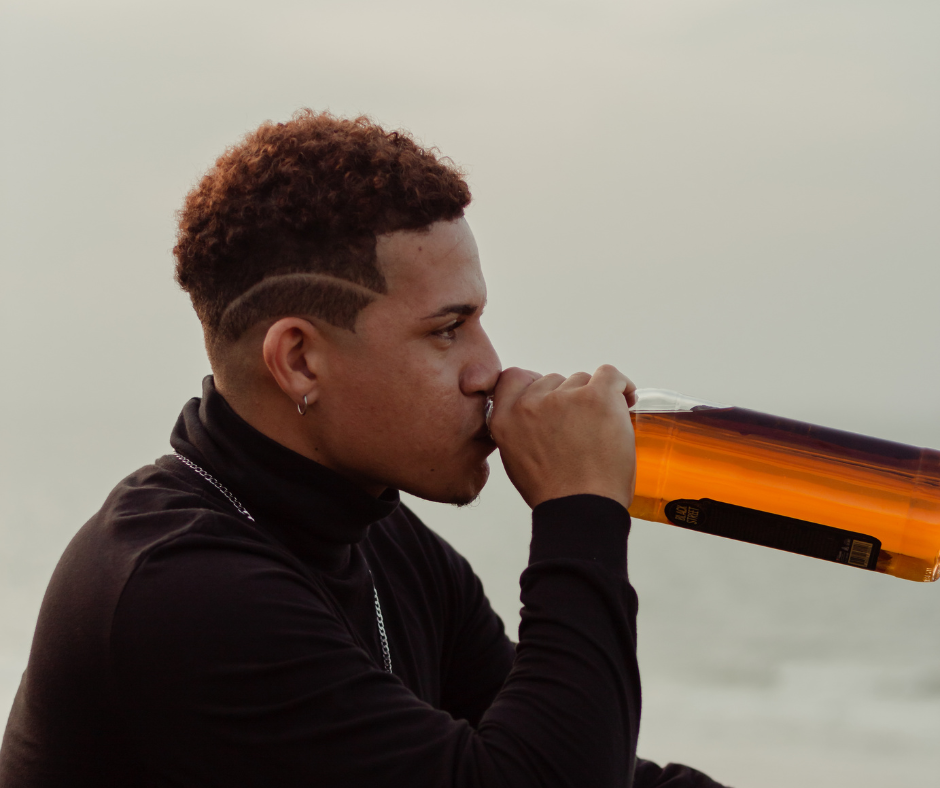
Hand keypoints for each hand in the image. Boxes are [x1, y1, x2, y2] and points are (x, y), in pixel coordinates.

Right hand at [489, 365, 636, 509]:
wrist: (581, 509)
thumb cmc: (555, 494)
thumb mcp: (516, 459)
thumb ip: (519, 429)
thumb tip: (538, 415)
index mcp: (504, 418)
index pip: (514, 378)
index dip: (536, 385)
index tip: (552, 397)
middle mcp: (529, 403)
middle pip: (554, 380)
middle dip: (569, 398)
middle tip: (581, 428)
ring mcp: (562, 398)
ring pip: (582, 380)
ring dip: (593, 399)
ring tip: (601, 430)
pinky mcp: (595, 397)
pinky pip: (610, 375)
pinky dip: (620, 385)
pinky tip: (626, 398)